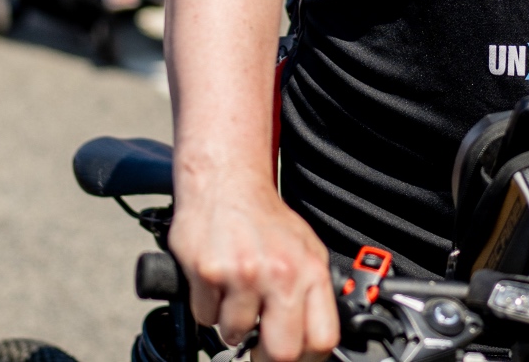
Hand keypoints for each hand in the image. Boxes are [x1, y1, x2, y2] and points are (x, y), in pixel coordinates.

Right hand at [170, 180, 338, 361]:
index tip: (295, 356)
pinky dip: (207, 307)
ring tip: (235, 293)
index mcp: (310, 270)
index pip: (322, 338)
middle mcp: (281, 273)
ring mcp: (244, 274)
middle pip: (282, 352)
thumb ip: (311, 292)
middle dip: (266, 355)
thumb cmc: (265, 219)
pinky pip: (205, 316)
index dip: (307, 357)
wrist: (226, 183)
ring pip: (235, 334)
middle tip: (259, 347)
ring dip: (231, 323)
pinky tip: (216, 280)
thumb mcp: (305, 250)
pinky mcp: (208, 272)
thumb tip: (314, 338)